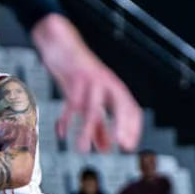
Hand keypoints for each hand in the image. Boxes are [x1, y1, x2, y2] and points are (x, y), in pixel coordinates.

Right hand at [31, 14, 141, 152]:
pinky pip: (70, 102)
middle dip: (122, 125)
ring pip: (93, 107)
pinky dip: (66, 119)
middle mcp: (107, 83)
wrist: (61, 46)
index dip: (133, 128)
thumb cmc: (78, 75)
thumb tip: (106, 148)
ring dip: (88, 129)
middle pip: (121, 105)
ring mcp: (92, 80)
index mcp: (115, 89)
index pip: (132, 109)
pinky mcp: (75, 78)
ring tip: (82, 148)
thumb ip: (100, 125)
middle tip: (121, 145)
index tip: (129, 146)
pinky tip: (62, 132)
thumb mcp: (91, 100)